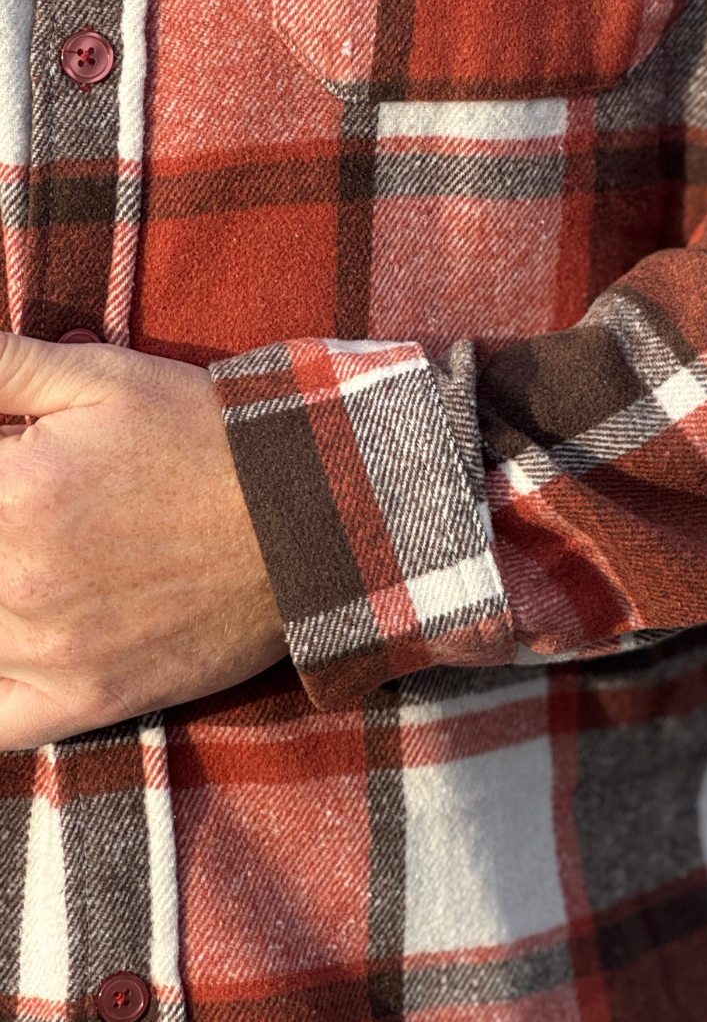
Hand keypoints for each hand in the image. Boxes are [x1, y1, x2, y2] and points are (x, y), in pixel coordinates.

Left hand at [0, 332, 286, 748]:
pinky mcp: (83, 703)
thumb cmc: (204, 434)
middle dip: (5, 518)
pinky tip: (19, 641)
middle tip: (43, 509)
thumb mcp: (101, 376)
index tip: (19, 465)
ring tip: (52, 559)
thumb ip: (3, 369)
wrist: (311, 513)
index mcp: (9, 494)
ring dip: (0, 592)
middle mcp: (12, 582)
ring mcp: (46, 653)